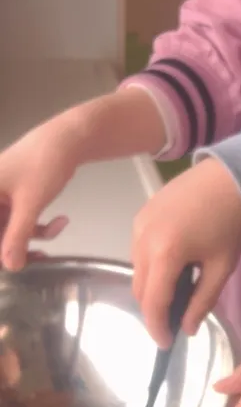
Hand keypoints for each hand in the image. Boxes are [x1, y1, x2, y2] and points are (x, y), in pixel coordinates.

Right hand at [0, 115, 84, 269]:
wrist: (67, 140)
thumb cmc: (42, 165)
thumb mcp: (29, 204)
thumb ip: (17, 236)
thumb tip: (11, 266)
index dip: (0, 251)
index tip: (14, 263)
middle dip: (16, 248)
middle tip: (38, 258)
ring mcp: (1, 198)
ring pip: (9, 231)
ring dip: (32, 238)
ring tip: (56, 234)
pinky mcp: (16, 198)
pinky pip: (22, 222)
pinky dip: (40, 227)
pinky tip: (62, 221)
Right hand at [131, 158, 240, 347]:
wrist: (232, 177)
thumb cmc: (232, 223)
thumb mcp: (222, 268)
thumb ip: (202, 301)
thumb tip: (187, 329)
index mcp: (164, 254)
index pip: (154, 302)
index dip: (158, 327)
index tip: (167, 344)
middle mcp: (142, 239)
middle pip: (140, 288)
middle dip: (154, 310)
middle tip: (173, 322)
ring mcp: (138, 224)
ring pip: (137, 270)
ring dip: (152, 287)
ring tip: (176, 294)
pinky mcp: (141, 213)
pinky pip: (138, 250)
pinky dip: (151, 265)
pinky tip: (172, 267)